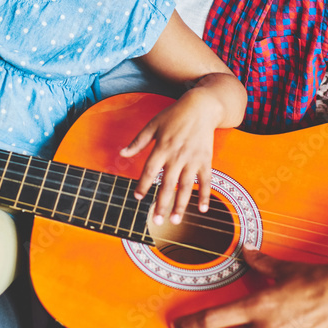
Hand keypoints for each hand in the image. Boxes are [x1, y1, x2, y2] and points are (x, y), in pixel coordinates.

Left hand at [120, 93, 216, 224]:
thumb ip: (138, 141)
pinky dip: (205, 195)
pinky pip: (206, 181)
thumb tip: (121, 154)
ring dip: (181, 205)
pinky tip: (202, 209)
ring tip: (176, 220)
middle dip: (162, 203)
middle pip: (168, 184)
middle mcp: (177, 156)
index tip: (137, 197)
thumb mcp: (153, 125)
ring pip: (186, 186)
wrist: (201, 107)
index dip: (143, 185)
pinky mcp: (206, 160)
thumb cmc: (174, 115)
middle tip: (156, 220)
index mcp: (162, 147)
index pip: (150, 171)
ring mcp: (193, 159)